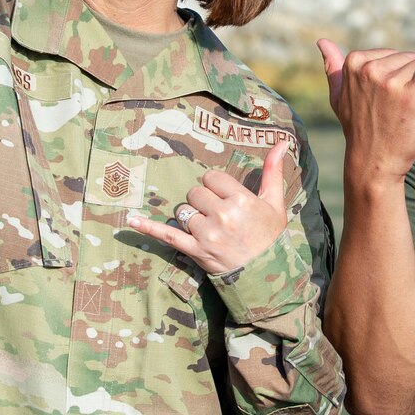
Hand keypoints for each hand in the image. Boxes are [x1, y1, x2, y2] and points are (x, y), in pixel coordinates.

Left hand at [128, 140, 293, 275]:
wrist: (267, 274)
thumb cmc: (271, 236)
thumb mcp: (275, 203)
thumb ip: (274, 170)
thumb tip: (283, 140)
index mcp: (241, 200)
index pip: (212, 178)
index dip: (217, 186)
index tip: (226, 198)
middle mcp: (223, 215)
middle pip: (196, 192)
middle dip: (204, 201)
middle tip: (219, 215)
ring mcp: (206, 234)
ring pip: (184, 211)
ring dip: (192, 217)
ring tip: (211, 229)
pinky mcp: (194, 250)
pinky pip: (167, 235)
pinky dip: (149, 228)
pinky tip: (131, 221)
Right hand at [318, 22, 414, 187]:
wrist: (374, 161)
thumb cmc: (358, 129)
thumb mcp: (338, 96)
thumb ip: (333, 67)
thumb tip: (322, 41)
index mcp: (354, 63)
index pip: (389, 55)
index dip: (398, 74)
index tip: (396, 95)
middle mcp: (371, 68)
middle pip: (408, 58)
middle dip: (414, 78)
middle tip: (410, 106)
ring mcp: (391, 80)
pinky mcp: (413, 91)